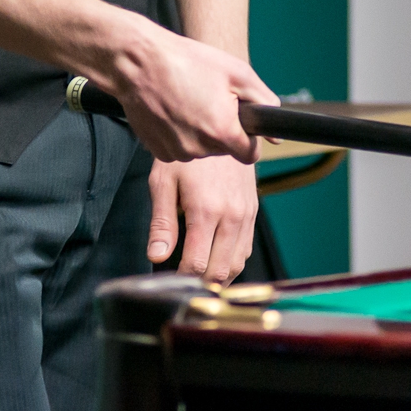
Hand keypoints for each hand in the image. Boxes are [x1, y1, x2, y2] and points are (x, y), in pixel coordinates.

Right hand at [103, 20, 274, 162]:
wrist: (137, 62)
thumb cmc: (187, 61)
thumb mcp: (236, 72)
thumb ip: (263, 102)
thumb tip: (277, 132)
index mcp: (223, 131)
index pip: (250, 154)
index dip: (249, 138)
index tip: (239, 121)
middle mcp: (200, 148)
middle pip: (224, 149)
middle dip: (221, 129)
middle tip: (208, 99)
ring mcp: (177, 152)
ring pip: (201, 149)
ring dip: (199, 131)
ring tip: (187, 100)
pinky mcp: (158, 151)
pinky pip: (179, 147)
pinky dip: (179, 134)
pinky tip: (172, 110)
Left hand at [148, 156, 260, 283]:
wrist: (222, 126)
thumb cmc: (188, 153)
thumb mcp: (164, 182)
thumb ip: (162, 223)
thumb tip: (156, 256)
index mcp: (206, 210)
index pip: (196, 264)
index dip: (181, 279)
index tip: (169, 281)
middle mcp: (231, 216)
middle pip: (220, 271)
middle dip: (200, 284)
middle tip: (181, 283)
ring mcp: (246, 214)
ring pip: (237, 265)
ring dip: (218, 276)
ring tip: (198, 277)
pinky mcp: (253, 211)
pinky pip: (245, 249)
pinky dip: (231, 261)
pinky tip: (215, 259)